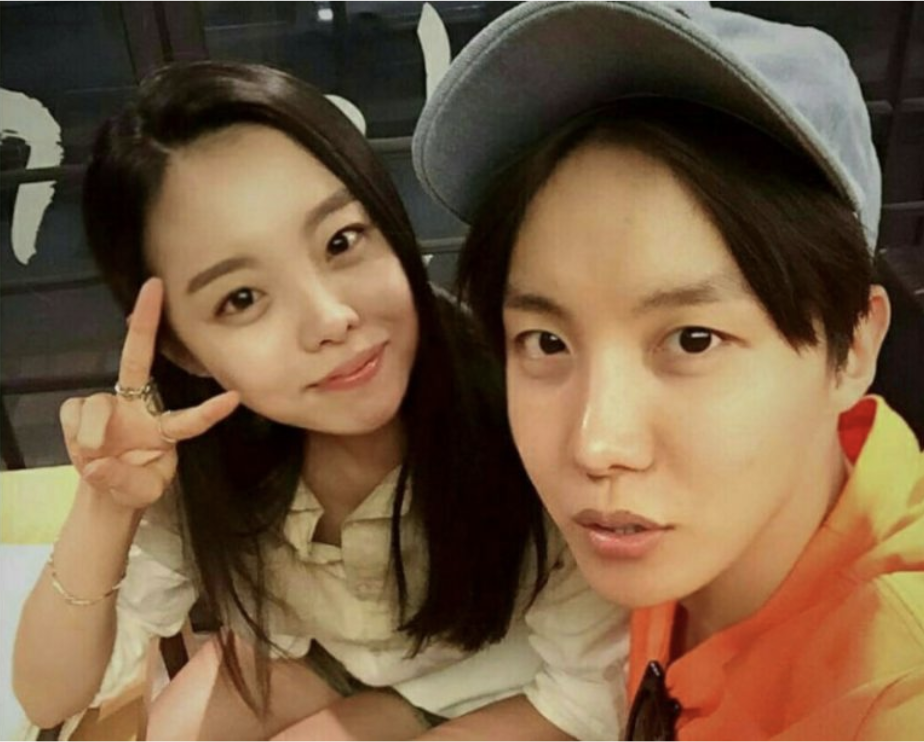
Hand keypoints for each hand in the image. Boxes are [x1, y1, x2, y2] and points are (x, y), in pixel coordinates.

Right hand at [59, 278, 239, 510]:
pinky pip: (75, 416)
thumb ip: (124, 479)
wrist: (104, 489)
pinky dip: (76, 437)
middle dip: (146, 320)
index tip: (234, 397)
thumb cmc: (135, 483)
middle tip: (155, 286)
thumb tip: (97, 461)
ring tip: (96, 459)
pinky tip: (84, 449)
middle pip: (140, 355)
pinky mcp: (80, 409)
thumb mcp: (141, 492)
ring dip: (93, 437)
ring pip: (97, 408)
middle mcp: (140, 405)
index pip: (191, 419)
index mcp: (166, 428)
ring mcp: (109, 403)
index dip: (210, 410)